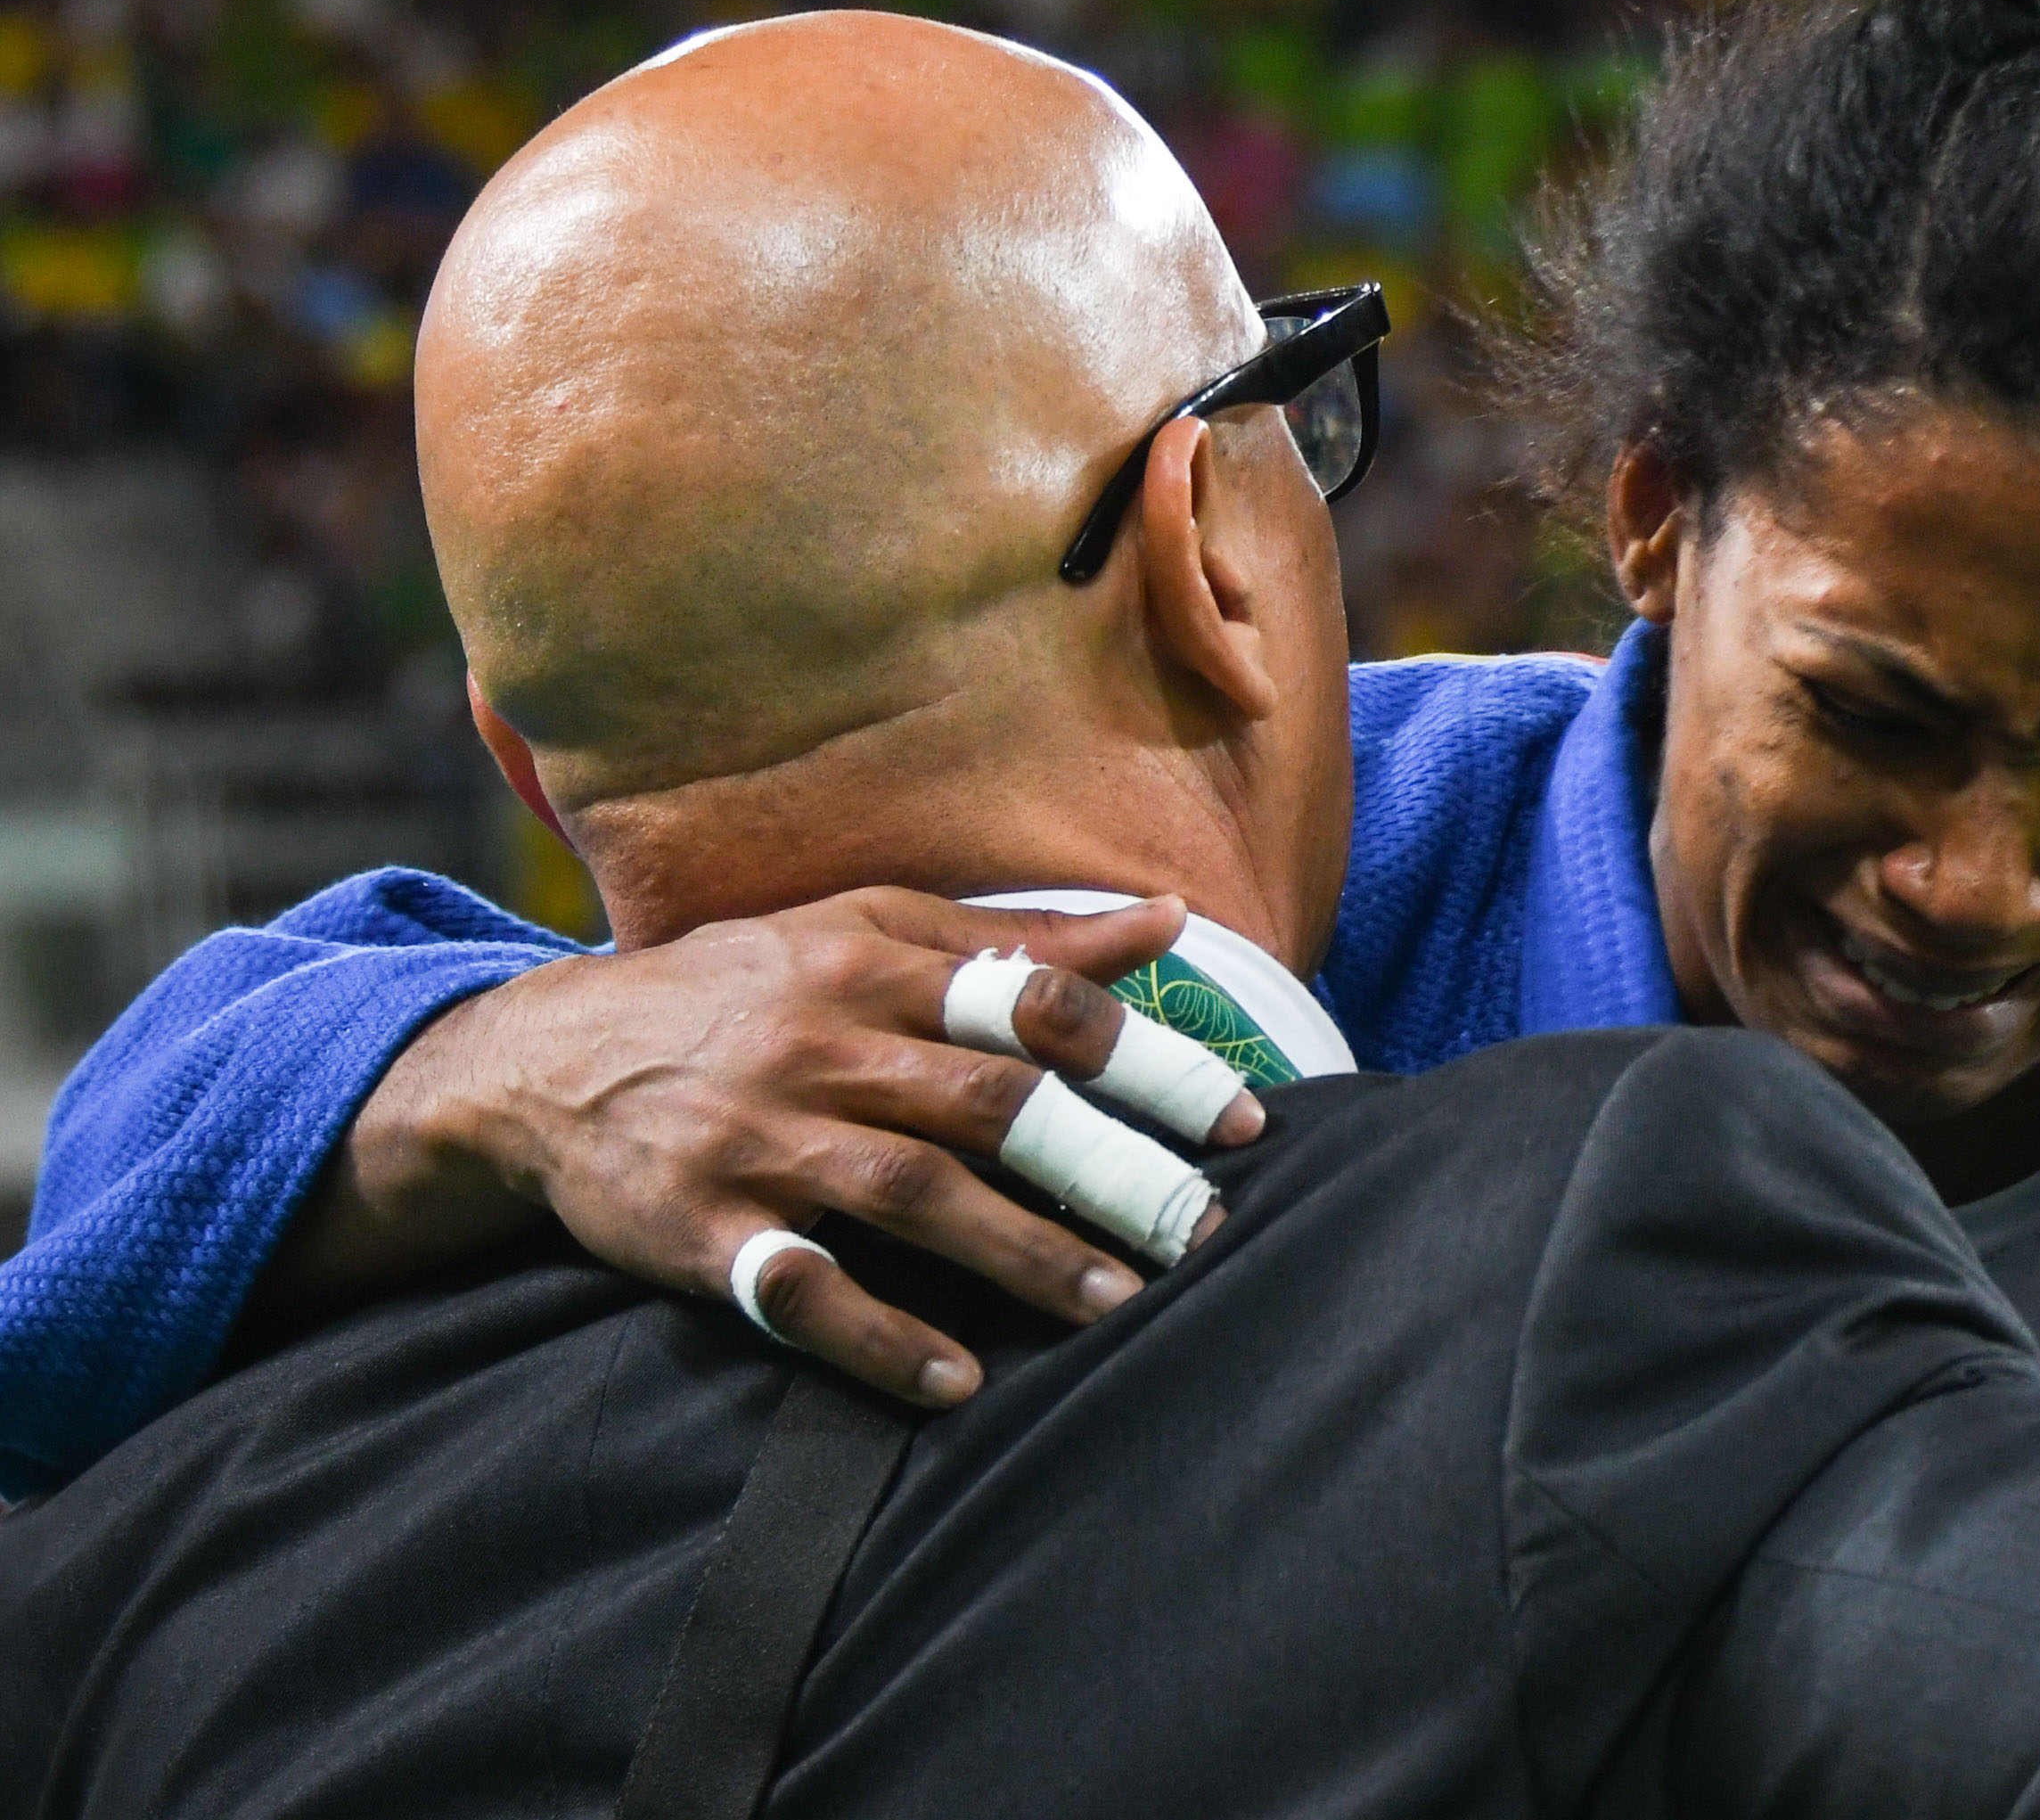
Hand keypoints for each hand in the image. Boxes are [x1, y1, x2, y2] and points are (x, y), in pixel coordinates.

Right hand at [265, 890, 1261, 1409]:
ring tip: (1117, 1304)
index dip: (1146, 1058)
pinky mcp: (697, 1227)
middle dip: (1110, 1170)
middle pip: (993, 1106)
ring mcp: (758, 1138)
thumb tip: (1168, 921)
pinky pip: (797, 1288)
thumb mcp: (869, 929)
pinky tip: (956, 1379)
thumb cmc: (743, 986)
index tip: (1238, 1119)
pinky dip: (879, 1336)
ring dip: (1023, 1254)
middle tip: (1201, 1229)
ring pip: (912, 1195)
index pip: (1036, 1004)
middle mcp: (824, 1042)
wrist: (542, 1059)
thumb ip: (1019, 937)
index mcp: (876, 962)